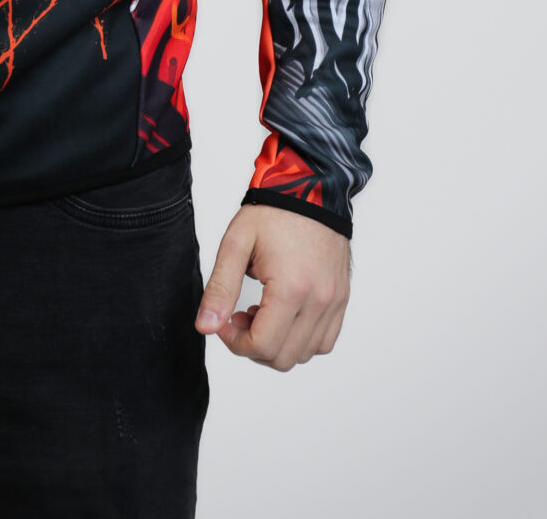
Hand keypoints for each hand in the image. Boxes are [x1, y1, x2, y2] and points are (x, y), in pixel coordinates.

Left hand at [195, 204, 350, 369]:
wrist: (310, 188)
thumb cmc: (273, 212)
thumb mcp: (236, 244)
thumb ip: (220, 288)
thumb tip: (205, 327)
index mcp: (291, 288)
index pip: (262, 345)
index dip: (235, 342)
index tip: (224, 321)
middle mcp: (318, 301)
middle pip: (283, 357)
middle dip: (253, 345)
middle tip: (239, 315)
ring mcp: (334, 302)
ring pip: (304, 354)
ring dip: (278, 344)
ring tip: (261, 311)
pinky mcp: (341, 299)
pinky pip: (324, 341)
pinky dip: (301, 339)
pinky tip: (284, 314)